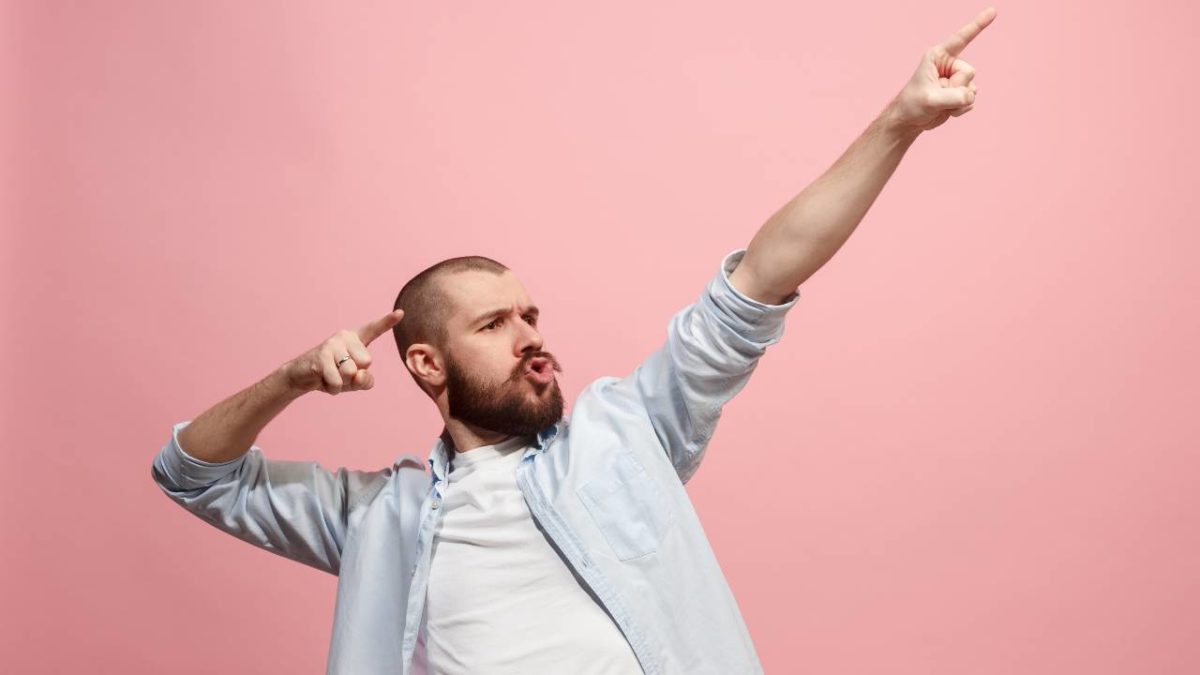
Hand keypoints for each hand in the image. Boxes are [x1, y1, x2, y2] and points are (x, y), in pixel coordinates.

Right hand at [281, 309, 404, 395]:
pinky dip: (333, 388)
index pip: (374, 330)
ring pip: (351, 372)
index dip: (387, 321)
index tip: (401, 312)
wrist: (301, 377)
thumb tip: (360, 375)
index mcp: (356, 340)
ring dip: (342, 383)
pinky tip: (323, 380)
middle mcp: (345, 336)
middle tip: (338, 372)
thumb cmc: (332, 376)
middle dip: (354, 376)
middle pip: (366, 362)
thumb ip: (365, 381)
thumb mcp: (354, 382)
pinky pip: (337, 381)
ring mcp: (332, 344)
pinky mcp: (321, 356)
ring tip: (330, 376)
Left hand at [889, 7, 995, 133]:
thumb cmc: (913, 105)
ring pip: (972, 89)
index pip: (961, 38)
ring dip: (957, 102)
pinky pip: (971, 100)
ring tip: (940, 104)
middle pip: (969, 72)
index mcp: (938, 56)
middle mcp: (950, 64)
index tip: (993, 11)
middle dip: (956, 88)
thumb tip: (971, 95)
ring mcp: (957, 78)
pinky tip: (946, 110)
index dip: (978, 25)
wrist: (910, 120)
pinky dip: (959, 109)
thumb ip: (953, 96)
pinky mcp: (961, 91)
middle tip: (938, 96)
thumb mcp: (930, 100)